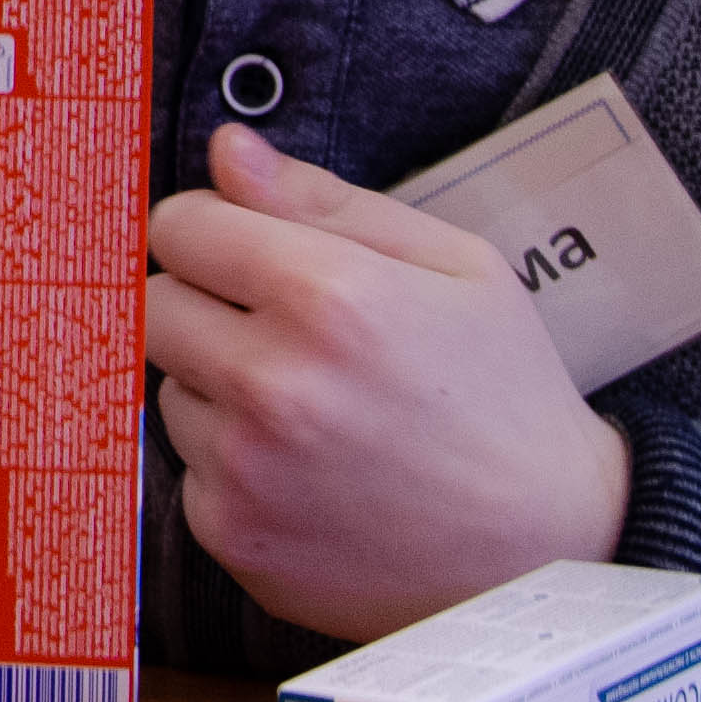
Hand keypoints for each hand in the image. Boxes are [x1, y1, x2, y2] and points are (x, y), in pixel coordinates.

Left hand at [144, 121, 626, 638]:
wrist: (544, 552)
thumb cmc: (505, 393)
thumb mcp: (455, 267)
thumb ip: (325, 201)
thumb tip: (229, 150)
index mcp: (328, 297)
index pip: (180, 225)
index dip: (213, 230)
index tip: (246, 251)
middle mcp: (274, 384)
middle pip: (155, 304)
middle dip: (206, 304)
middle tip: (283, 333)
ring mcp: (246, 469)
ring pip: (169, 386)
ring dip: (217, 387)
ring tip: (314, 410)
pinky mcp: (233, 534)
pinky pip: (190, 466)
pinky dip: (233, 463)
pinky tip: (310, 472)